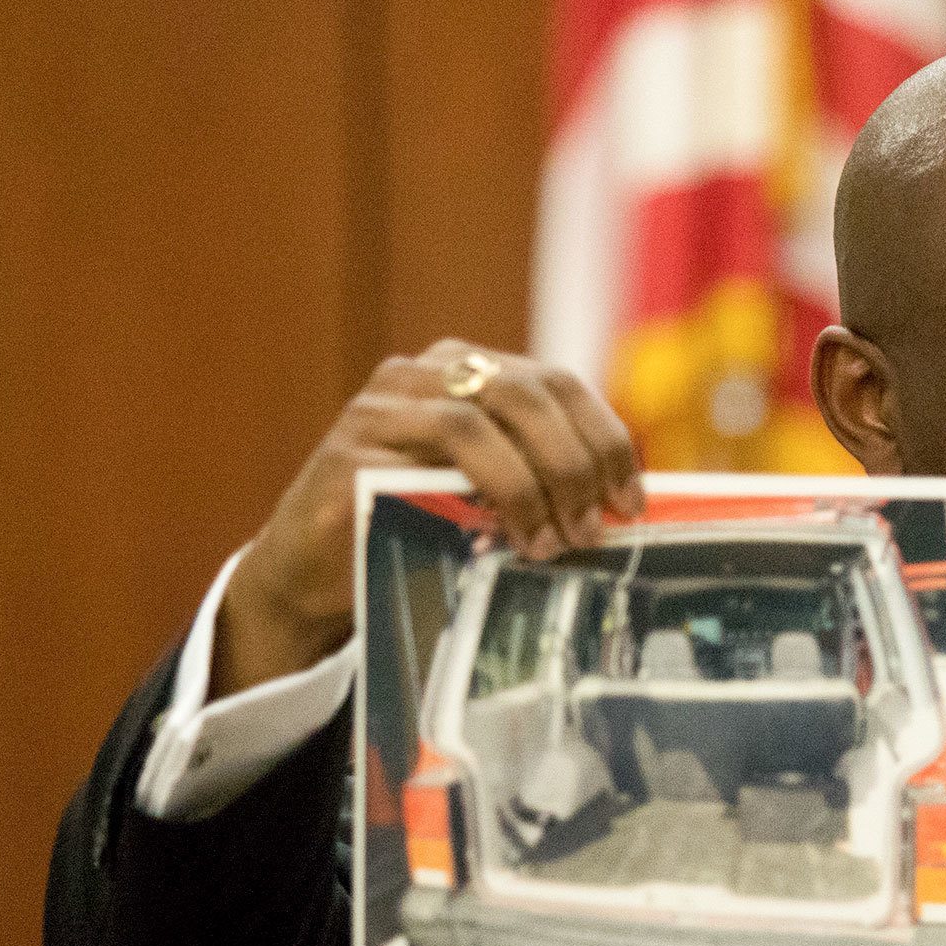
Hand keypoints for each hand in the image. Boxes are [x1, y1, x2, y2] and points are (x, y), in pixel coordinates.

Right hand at [212, 339, 642, 696]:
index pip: (555, 381)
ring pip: (476, 421)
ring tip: (552, 542)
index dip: (604, 437)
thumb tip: (622, 505)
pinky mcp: (348, 454)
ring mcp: (380, 409)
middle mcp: (421, 375)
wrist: (314, 574)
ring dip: (529, 485)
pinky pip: (421, 464)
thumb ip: (539, 478)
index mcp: (465, 371)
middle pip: (524, 392)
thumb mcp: (489, 495)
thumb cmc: (416, 532)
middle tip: (593, 528)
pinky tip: (503, 537)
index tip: (630, 500)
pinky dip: (474, 498)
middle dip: (573, 462)